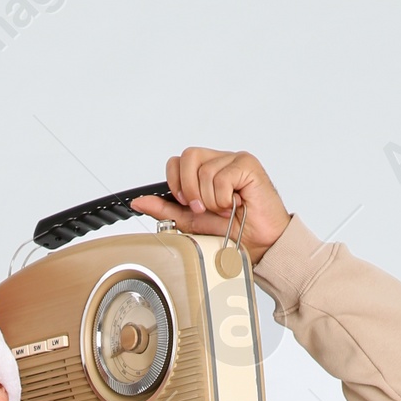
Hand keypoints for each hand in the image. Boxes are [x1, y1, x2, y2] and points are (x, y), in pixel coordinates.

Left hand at [130, 150, 289, 264]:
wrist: (260, 244)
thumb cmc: (232, 231)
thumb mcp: (191, 221)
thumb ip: (166, 209)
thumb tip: (140, 202)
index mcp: (205, 170)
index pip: (177, 160)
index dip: (175, 181)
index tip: (185, 203)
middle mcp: (219, 160)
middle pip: (187, 157)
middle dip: (189, 189)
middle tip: (203, 208)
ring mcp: (234, 160)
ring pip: (204, 171)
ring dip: (210, 199)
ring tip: (225, 209)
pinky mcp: (247, 164)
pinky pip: (222, 177)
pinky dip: (224, 198)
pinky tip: (236, 204)